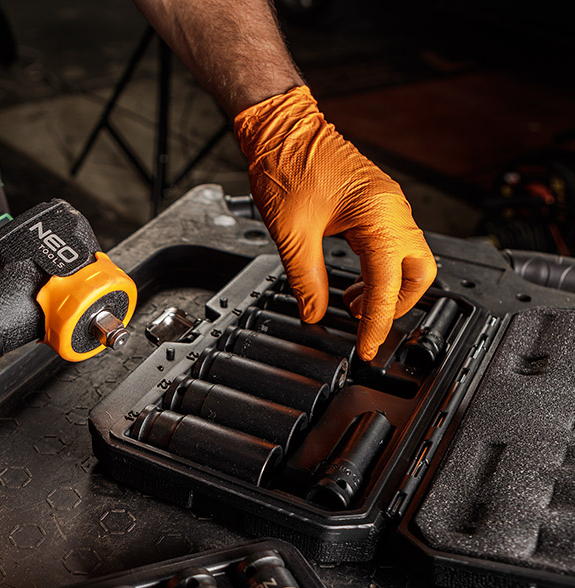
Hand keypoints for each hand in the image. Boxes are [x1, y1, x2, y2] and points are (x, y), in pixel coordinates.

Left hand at [234, 86, 436, 359]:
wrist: (280, 128)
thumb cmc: (286, 165)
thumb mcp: (292, 234)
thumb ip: (306, 280)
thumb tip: (314, 312)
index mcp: (378, 215)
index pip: (388, 285)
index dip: (379, 323)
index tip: (368, 348)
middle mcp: (393, 209)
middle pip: (419, 274)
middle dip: (397, 306)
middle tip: (365, 325)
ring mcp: (389, 204)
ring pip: (409, 260)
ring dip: (386, 288)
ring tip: (352, 302)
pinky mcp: (378, 203)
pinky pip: (393, 245)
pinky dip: (379, 269)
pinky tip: (353, 279)